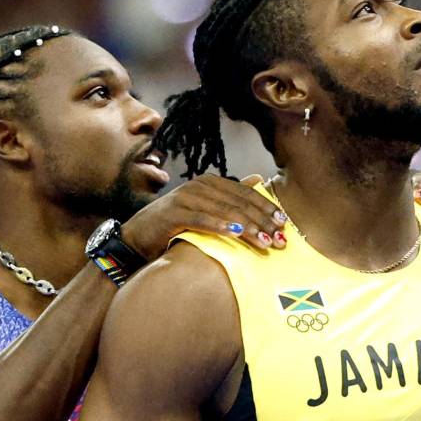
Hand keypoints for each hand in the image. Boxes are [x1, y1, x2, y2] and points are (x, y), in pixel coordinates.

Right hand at [120, 174, 286, 260]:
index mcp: (210, 183)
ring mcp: (186, 197)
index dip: (266, 208)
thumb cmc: (174, 227)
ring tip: (265, 241)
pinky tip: (237, 235)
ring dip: (248, 227)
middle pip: (238, 203)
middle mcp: (199, 186)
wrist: (137, 238)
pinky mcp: (174, 212)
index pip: (245, 193)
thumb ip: (229, 198)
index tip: (283, 224)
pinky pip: (203, 219)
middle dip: (262, 221)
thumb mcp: (205, 211)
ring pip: (225, 211)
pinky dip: (221, 226)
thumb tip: (258, 180)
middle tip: (280, 238)